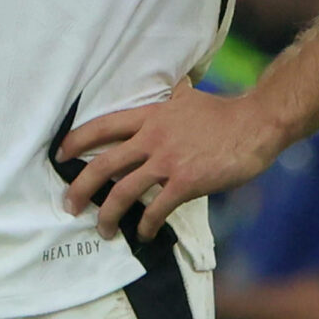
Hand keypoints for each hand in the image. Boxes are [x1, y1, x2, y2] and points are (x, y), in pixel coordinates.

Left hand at [61, 80, 281, 238]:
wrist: (259, 122)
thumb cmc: (226, 113)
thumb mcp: (190, 98)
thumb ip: (175, 97)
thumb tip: (175, 84)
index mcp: (151, 117)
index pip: (102, 127)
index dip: (76, 141)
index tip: (59, 155)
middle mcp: (152, 138)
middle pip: (102, 164)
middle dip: (79, 188)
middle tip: (68, 205)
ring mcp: (168, 160)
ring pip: (122, 191)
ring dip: (107, 215)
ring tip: (103, 230)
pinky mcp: (186, 181)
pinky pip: (156, 208)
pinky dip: (146, 225)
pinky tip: (144, 234)